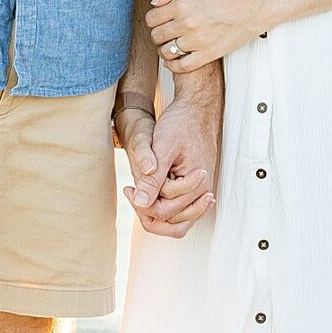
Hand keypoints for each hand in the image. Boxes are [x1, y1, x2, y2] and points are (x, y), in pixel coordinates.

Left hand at [117, 92, 214, 238]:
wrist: (197, 110)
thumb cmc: (181, 124)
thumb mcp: (163, 148)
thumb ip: (153, 179)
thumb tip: (140, 203)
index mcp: (197, 184)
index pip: (163, 212)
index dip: (141, 203)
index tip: (128, 188)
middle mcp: (203, 192)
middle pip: (171, 222)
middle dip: (147, 210)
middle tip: (131, 190)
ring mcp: (202, 192)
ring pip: (178, 222)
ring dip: (157, 213)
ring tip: (140, 194)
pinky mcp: (198, 189)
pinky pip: (183, 212)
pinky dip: (166, 208)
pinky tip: (152, 195)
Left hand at [146, 0, 260, 71]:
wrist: (251, 8)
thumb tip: (154, 3)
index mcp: (182, 5)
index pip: (151, 18)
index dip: (153, 19)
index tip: (160, 20)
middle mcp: (187, 24)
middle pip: (156, 36)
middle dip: (158, 34)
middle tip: (166, 33)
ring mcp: (197, 41)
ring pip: (166, 52)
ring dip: (164, 50)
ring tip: (170, 46)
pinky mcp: (207, 54)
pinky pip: (181, 67)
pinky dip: (173, 66)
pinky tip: (174, 61)